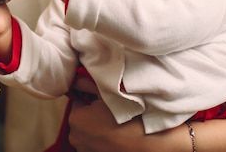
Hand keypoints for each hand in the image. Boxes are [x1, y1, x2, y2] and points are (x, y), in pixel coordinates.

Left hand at [68, 96, 225, 151]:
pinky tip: (116, 137)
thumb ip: (89, 85)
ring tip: (115, 125)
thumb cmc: (130, 116)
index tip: (103, 100)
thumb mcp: (110, 94)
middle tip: (110, 112)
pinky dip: (102, 142)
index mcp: (76, 117)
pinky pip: (95, 146)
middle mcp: (75, 136)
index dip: (91, 100)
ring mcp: (85, 150)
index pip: (79, 102)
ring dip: (96, 130)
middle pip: (82, 119)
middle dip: (92, 115)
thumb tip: (77, 81)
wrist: (150, 143)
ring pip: (88, 134)